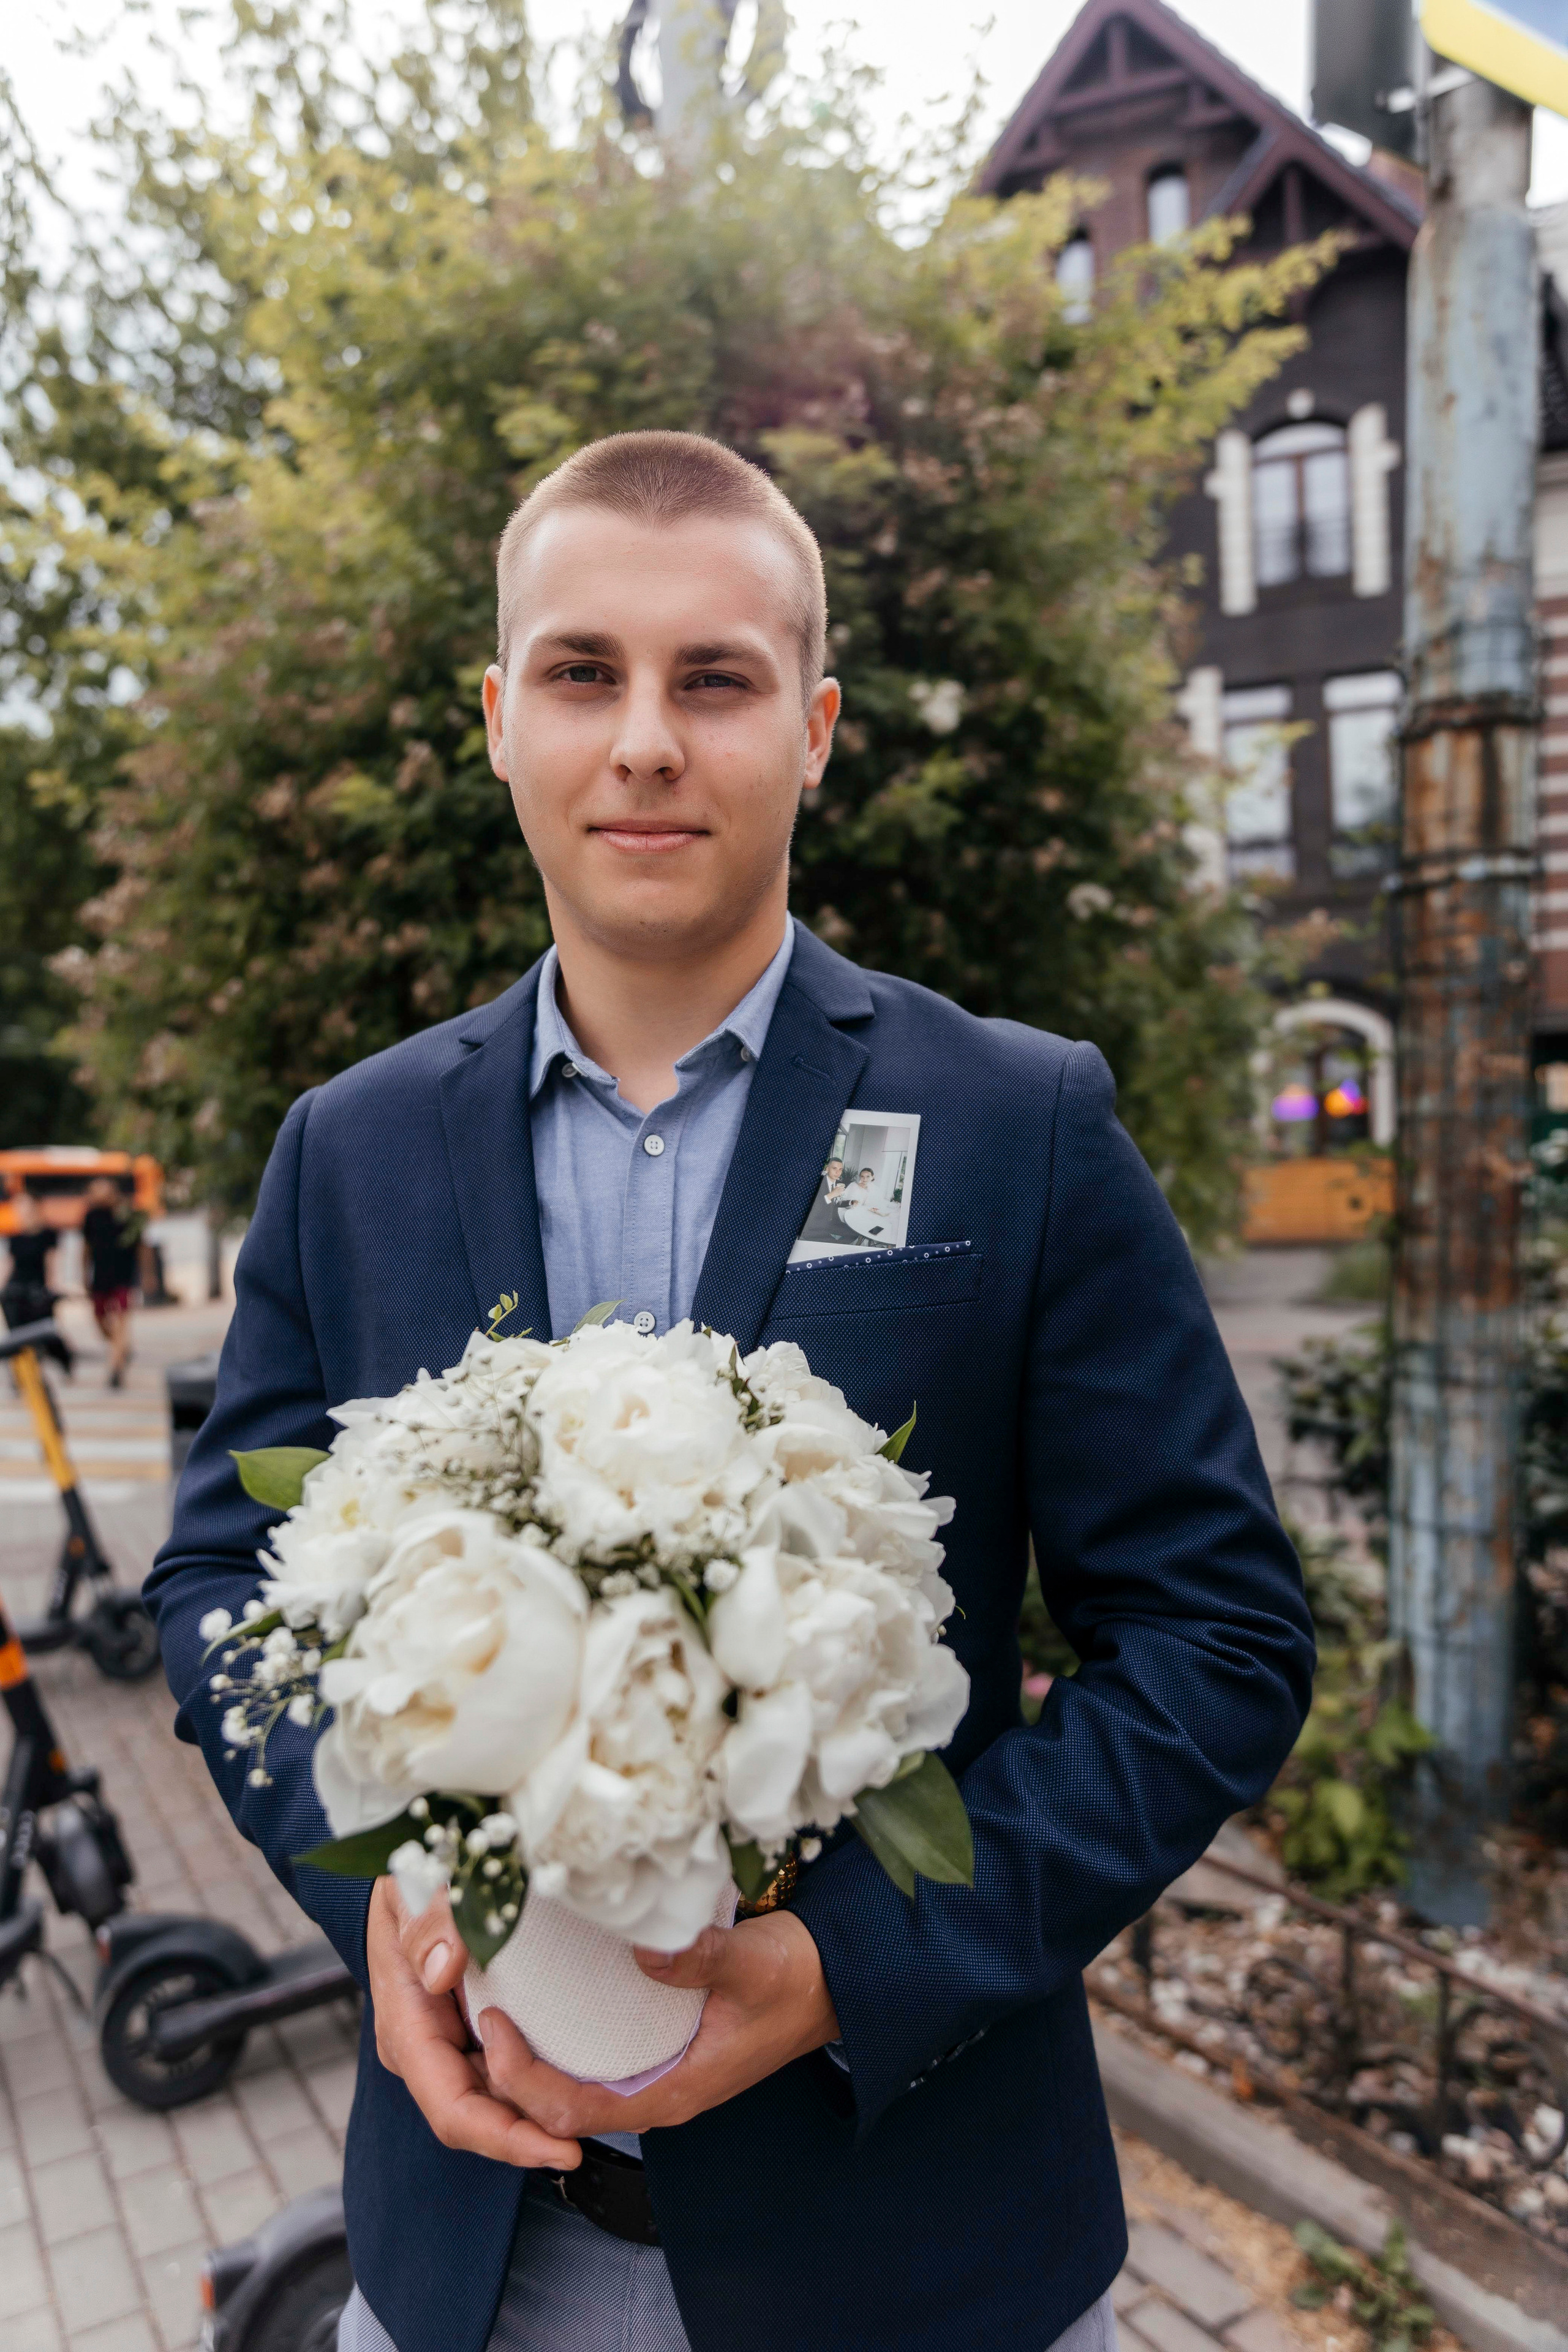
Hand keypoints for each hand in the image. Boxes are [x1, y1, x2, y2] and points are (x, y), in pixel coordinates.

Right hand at [366, 1875, 583, 2169]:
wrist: (401, 1872)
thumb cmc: (411, 1876)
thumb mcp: (417, 1885)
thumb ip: (432, 1919)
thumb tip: (443, 1969)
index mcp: (408, 2030)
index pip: (456, 2111)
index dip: (508, 2140)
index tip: (564, 2146)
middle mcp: (426, 2052)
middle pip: (483, 2120)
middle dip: (536, 2137)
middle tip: (600, 2138)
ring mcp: (448, 2046)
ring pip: (500, 2103)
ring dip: (545, 2114)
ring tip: (612, 2114)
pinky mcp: (470, 2034)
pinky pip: (507, 2073)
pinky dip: (543, 2080)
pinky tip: (591, 2077)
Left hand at [477, 1909, 840, 2144]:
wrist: (838, 1982)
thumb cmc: (799, 1980)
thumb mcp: (753, 1962)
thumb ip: (701, 1957)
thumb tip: (642, 1945)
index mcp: (672, 2091)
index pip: (573, 2111)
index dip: (523, 2078)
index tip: (497, 2023)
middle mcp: (657, 2091)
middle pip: (559, 2106)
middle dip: (509, 2073)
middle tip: (480, 2007)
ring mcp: (657, 2072)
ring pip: (572, 2085)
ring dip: (528, 2059)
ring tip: (497, 1999)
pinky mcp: (660, 2047)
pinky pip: (592, 2058)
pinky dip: (557, 2038)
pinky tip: (541, 1995)